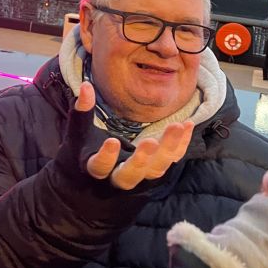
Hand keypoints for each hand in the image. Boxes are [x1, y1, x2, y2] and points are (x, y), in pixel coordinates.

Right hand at [74, 82, 193, 190]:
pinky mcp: (155, 171)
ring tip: (177, 126)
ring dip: (168, 149)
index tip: (112, 141)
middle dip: (142, 160)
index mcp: (95, 170)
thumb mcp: (80, 134)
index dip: (106, 157)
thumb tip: (86, 84)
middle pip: (131, 174)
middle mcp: (118, 178)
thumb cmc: (85, 152)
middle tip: (151, 142)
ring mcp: (140, 177)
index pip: (100, 167)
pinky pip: (171, 160)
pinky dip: (181, 145)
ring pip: (155, 170)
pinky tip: (187, 125)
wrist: (96, 183)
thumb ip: (82, 112)